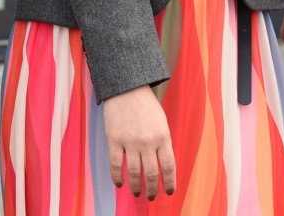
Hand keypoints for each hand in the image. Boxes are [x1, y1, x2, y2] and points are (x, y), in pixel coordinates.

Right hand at [101, 85, 175, 199]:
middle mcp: (148, 142)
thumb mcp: (161, 122)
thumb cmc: (146, 104)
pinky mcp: (114, 140)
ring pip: (134, 173)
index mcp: (163, 137)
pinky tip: (119, 184)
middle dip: (152, 190)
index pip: (169, 167)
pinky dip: (117, 177)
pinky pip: (116, 165)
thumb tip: (162, 165)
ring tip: (137, 193)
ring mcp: (130, 141)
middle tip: (151, 196)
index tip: (169, 192)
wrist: (126, 87)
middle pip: (151, 174)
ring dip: (136, 187)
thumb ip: (162, 142)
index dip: (169, 183)